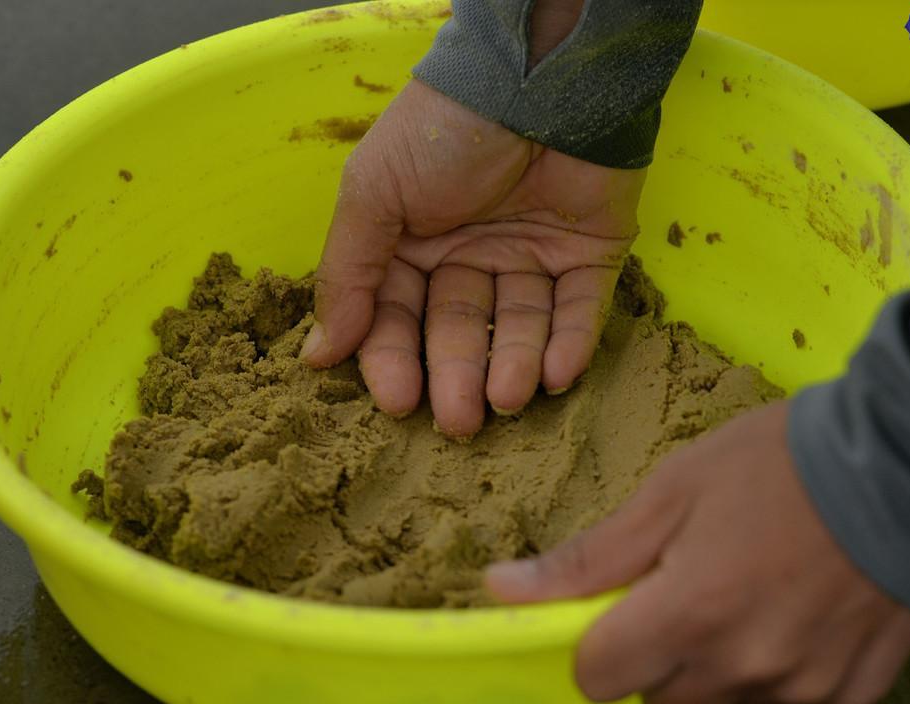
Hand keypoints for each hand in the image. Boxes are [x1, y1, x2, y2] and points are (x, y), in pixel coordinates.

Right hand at [301, 80, 645, 436]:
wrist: (536, 76)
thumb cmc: (444, 130)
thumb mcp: (374, 194)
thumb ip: (348, 275)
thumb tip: (318, 357)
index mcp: (413, 243)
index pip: (399, 318)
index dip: (396, 360)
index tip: (398, 401)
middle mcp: (471, 256)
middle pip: (461, 332)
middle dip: (459, 377)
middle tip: (460, 420)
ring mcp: (532, 255)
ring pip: (520, 327)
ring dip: (513, 366)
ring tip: (509, 396)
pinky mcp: (591, 253)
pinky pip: (580, 309)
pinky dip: (570, 344)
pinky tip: (556, 374)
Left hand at [486, 403, 909, 703]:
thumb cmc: (781, 462)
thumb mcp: (673, 489)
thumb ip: (591, 557)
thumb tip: (502, 589)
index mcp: (689, 615)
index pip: (598, 678)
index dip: (597, 643)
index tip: (621, 605)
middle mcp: (744, 667)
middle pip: (661, 699)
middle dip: (659, 655)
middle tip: (693, 584)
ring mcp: (803, 685)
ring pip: (726, 697)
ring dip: (724, 658)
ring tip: (758, 582)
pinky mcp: (854, 689)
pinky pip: (793, 693)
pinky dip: (788, 660)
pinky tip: (807, 601)